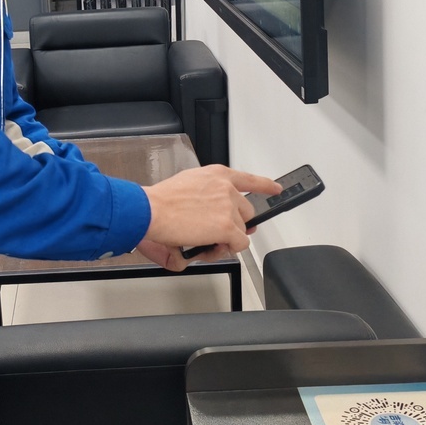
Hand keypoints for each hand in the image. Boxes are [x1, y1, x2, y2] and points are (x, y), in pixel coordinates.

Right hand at [141, 165, 281, 268]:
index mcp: (216, 175)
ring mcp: (228, 207)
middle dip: (234, 224)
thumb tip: (209, 217)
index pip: (249, 179)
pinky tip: (210, 247)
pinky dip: (226, 249)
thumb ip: (204, 199)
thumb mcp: (185, 187)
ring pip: (241, 230)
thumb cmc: (159, 201)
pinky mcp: (227, 226)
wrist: (150, 210)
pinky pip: (238, 244)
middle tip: (216, 234)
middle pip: (245, 211)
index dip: (265, 185)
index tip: (275, 188)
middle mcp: (226, 188)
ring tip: (204, 241)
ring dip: (226, 238)